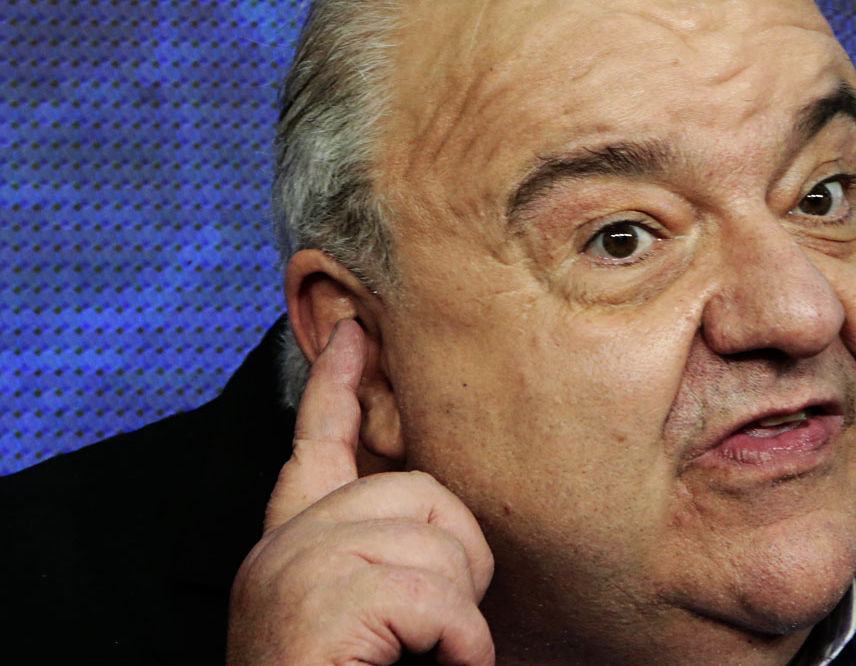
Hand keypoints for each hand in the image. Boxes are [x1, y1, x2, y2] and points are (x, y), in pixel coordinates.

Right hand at [226, 320, 494, 665]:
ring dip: (457, 618)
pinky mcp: (320, 605)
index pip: (317, 445)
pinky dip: (459, 647)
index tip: (358, 335)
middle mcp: (284, 549)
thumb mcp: (363, 618)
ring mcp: (295, 572)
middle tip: (440, 631)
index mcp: (294, 550)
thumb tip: (434, 515)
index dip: (341, 389)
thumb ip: (381, 558)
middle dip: (458, 561)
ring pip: (437, 547)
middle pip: (420, 493)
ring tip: (426, 659)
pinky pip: (437, 600)